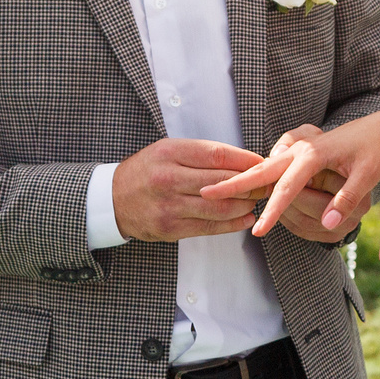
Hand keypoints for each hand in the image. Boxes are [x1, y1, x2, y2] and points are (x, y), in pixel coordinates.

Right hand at [111, 137, 262, 241]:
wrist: (112, 199)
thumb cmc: (147, 171)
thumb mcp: (168, 151)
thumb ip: (202, 155)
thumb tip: (245, 160)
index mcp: (169, 153)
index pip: (218, 155)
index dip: (246, 160)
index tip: (263, 163)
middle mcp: (168, 178)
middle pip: (222, 182)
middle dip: (251, 184)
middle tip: (267, 184)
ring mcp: (168, 206)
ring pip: (219, 207)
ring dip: (244, 205)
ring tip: (255, 201)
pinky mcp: (170, 228)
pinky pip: (210, 227)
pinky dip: (232, 224)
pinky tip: (245, 219)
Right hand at [202, 112, 379, 239]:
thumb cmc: (377, 148)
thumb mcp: (369, 173)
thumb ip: (347, 199)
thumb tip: (328, 225)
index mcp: (315, 153)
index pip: (288, 187)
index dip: (272, 210)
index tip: (258, 230)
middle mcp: (301, 149)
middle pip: (262, 170)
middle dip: (235, 183)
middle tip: (206, 193)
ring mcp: (298, 148)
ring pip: (264, 167)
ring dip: (242, 180)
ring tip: (214, 193)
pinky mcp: (299, 152)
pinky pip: (273, 167)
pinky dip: (256, 177)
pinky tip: (241, 186)